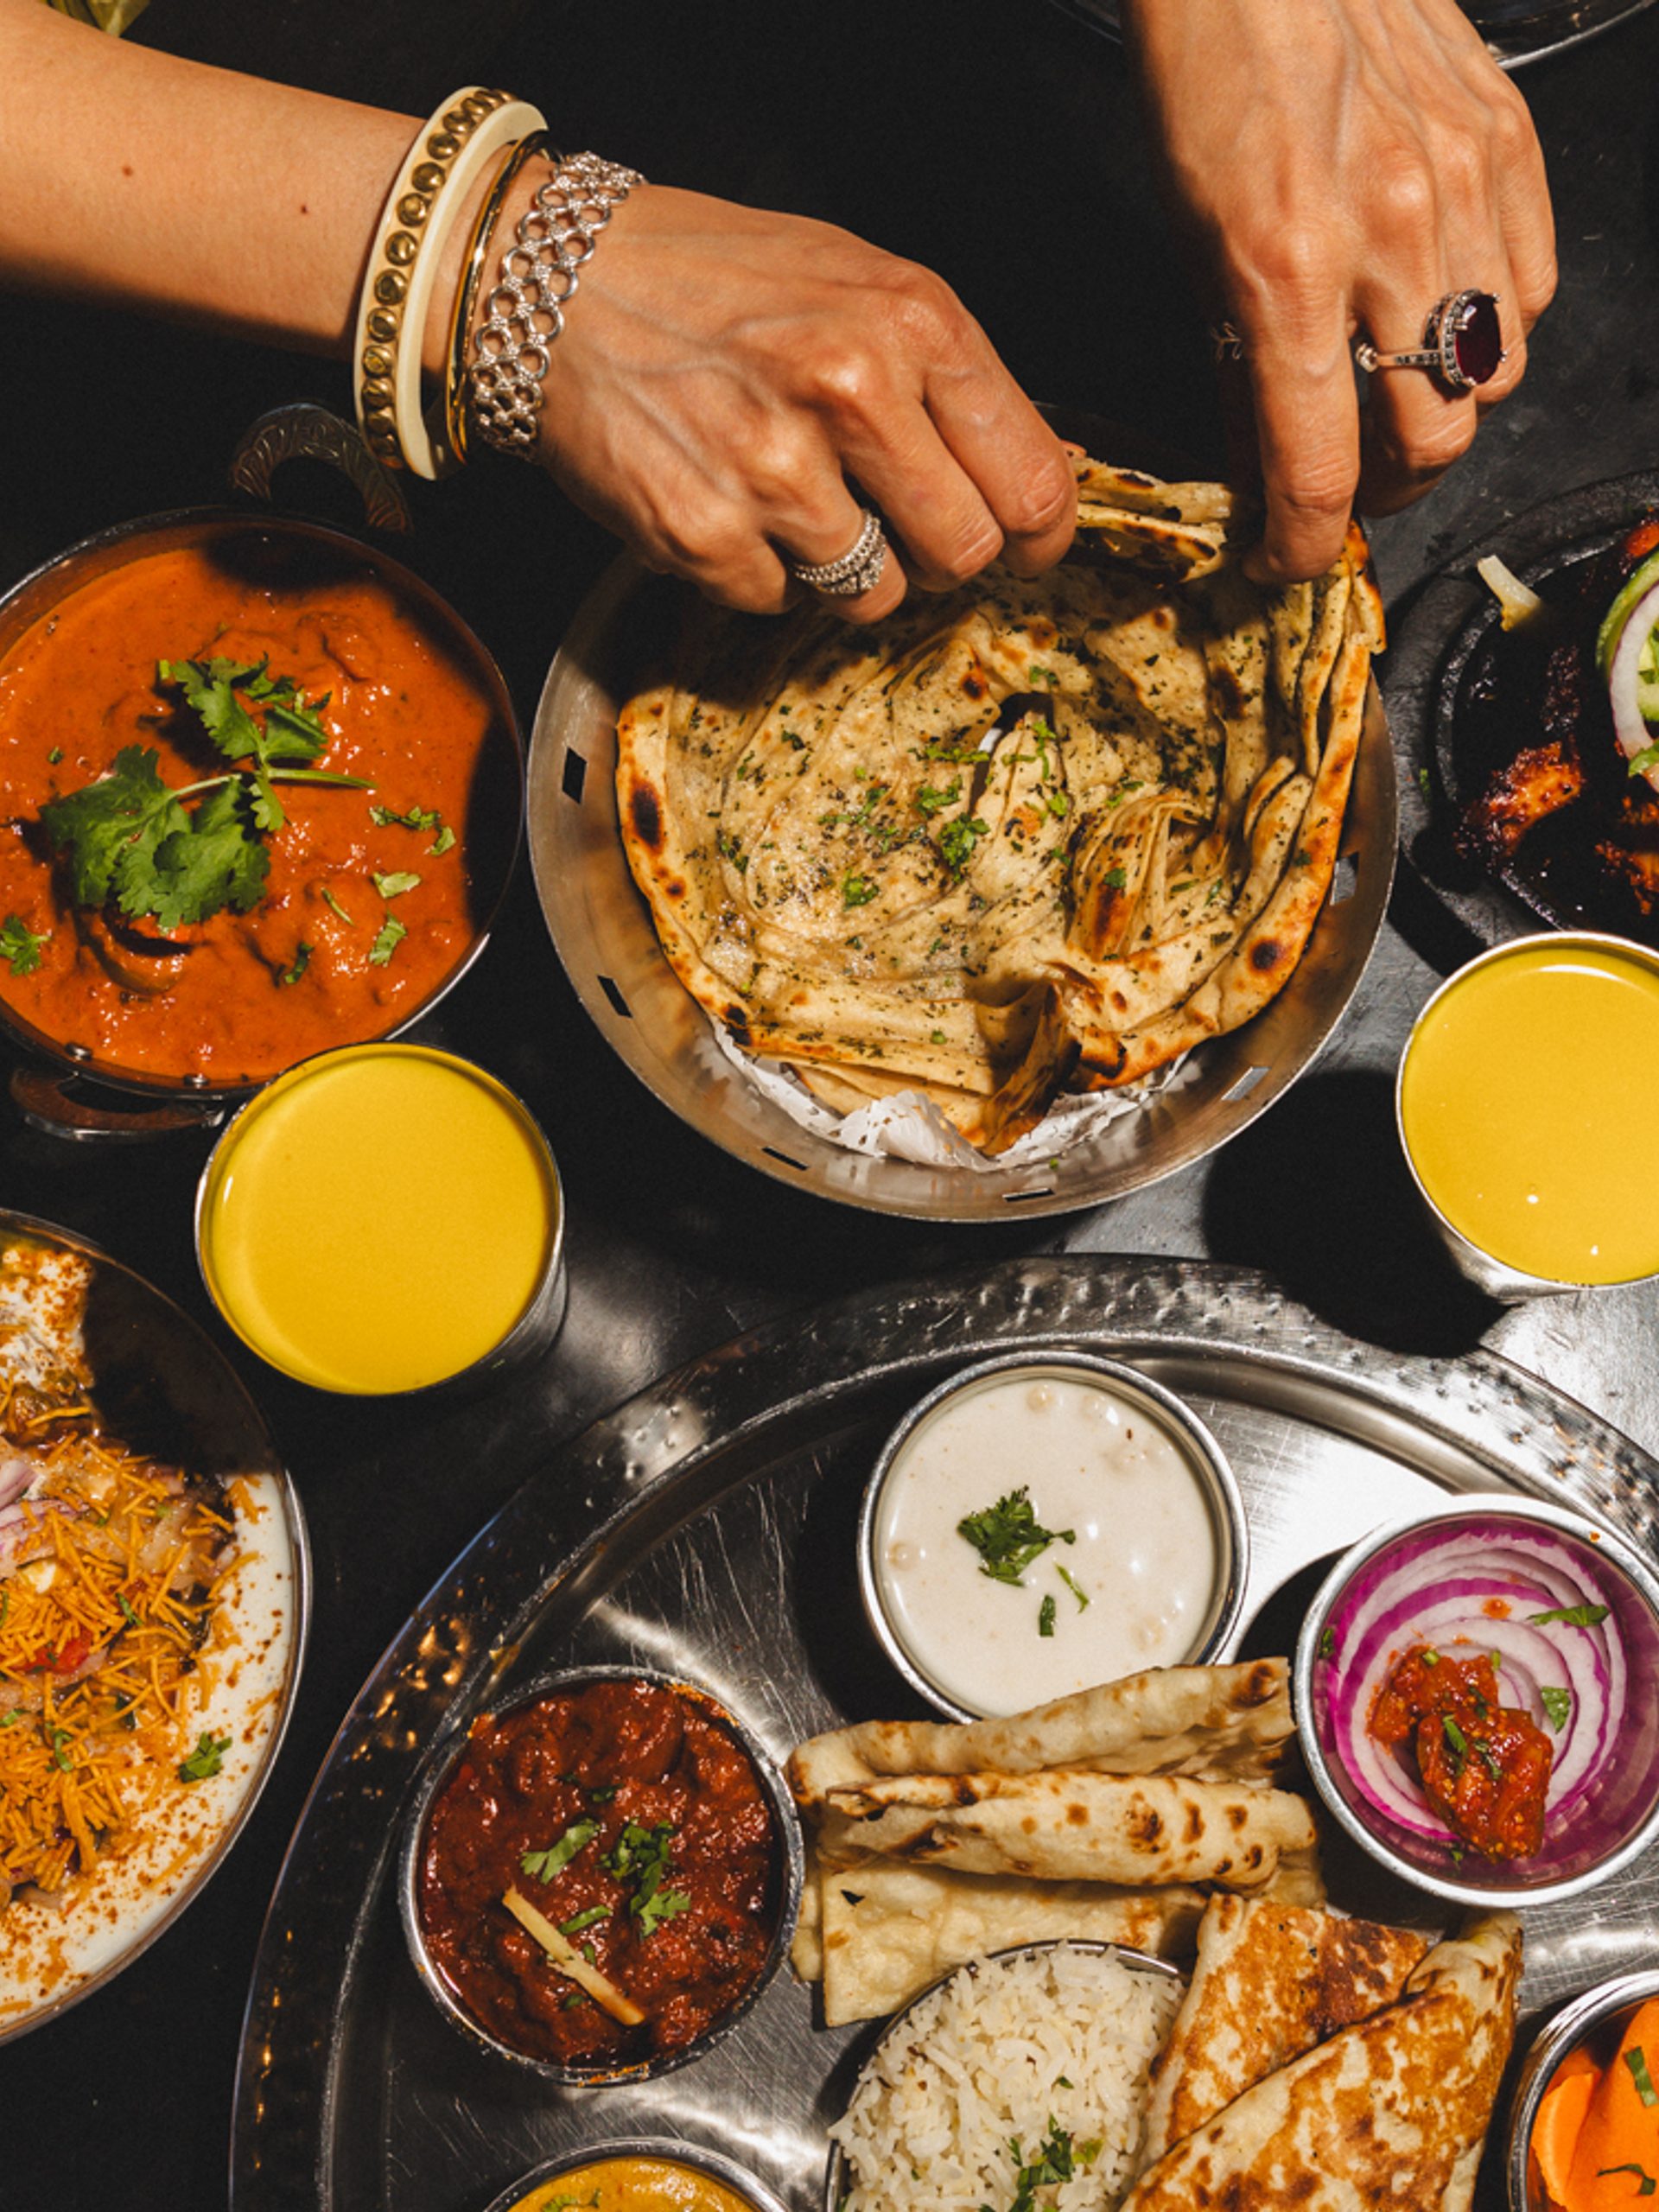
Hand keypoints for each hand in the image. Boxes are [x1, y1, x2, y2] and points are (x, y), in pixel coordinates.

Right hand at [514, 183, 1075, 619]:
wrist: (553, 282)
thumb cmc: (714, 280)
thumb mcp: (856, 284)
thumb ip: (945, 378)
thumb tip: (1024, 483)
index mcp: (912, 322)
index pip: (1034, 482)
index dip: (1038, 536)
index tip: (1025, 549)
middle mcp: (853, 391)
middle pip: (965, 556)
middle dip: (936, 556)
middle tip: (892, 523)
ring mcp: (775, 469)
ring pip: (873, 595)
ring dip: (842, 566)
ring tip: (788, 494)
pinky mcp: (706, 533)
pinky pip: (777, 601)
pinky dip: (758, 569)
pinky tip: (725, 497)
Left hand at [1121, 0, 1556, 580]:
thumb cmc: (1210, 69)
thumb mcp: (1190, 244)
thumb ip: (1239, 365)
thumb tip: (1264, 461)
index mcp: (1288, 270)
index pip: (1320, 468)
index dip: (1305, 544)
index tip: (1286, 560)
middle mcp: (1389, 236)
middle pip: (1434, 440)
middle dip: (1386, 487)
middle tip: (1347, 481)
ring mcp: (1462, 189)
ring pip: (1495, 375)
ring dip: (1446, 410)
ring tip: (1396, 396)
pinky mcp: (1508, 148)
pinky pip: (1533, 288)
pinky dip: (1495, 328)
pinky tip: (1445, 313)